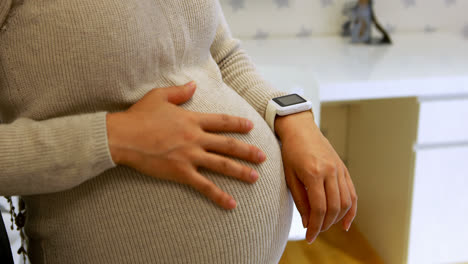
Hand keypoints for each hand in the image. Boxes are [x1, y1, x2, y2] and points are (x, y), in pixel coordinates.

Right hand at [106, 81, 265, 209]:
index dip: (238, 124)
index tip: (251, 126)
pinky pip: (204, 186)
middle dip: (248, 151)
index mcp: (192, 119)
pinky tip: (231, 204)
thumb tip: (194, 84)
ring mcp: (190, 156)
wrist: (122, 136)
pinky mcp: (181, 172)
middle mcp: (195, 138)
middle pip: (228, 144)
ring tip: (255, 177)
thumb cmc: (139, 116)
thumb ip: (180, 91)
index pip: (222, 121)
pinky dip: (218, 195)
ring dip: (240, 171)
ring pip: (221, 165)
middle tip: (263, 156)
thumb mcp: (159, 96)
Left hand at [275, 111, 356, 243]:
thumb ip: (300, 200)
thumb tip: (307, 223)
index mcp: (314, 173)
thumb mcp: (289, 176)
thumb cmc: (290, 152)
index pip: (318, 208)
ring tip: (325, 226)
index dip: (315, 226)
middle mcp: (330, 171)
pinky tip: (346, 223)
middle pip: (334, 207)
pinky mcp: (344, 169)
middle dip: (325, 224)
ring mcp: (339, 169)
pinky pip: (352, 193)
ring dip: (337, 219)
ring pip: (346, 202)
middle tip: (315, 232)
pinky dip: (351, 209)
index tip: (309, 237)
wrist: (300, 129)